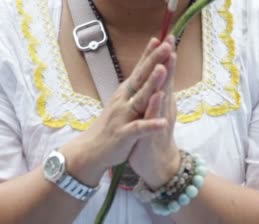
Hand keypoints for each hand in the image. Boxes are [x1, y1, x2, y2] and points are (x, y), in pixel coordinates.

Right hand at [60, 38, 174, 186]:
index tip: (163, 37)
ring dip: (152, 84)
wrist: (91, 150)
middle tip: (167, 44)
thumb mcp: (122, 104)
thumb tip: (144, 72)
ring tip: (163, 71)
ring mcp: (123, 116)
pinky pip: (138, 129)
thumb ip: (134, 89)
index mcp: (125, 93)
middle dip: (154, 60)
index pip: (139, 69)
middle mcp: (123, 100)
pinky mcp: (123, 134)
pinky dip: (150, 125)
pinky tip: (163, 122)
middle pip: (141, 77)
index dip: (150, 54)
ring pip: (139, 98)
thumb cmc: (110, 127)